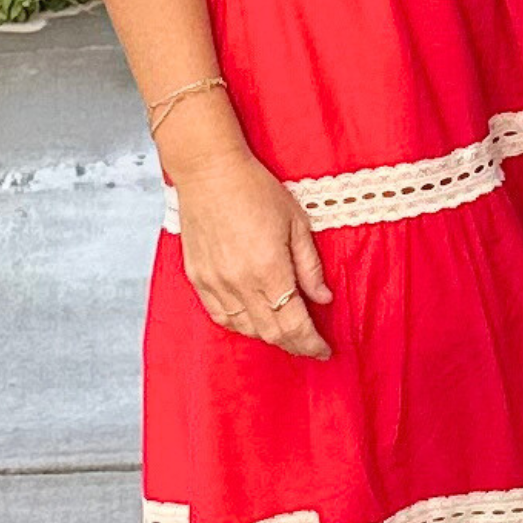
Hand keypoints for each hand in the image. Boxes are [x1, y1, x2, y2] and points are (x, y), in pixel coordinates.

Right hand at [168, 139, 333, 359]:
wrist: (209, 171)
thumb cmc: (255, 189)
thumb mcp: (296, 222)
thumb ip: (310, 266)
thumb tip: (323, 298)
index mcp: (269, 268)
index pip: (293, 324)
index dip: (311, 343)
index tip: (324, 350)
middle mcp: (239, 282)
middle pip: (271, 333)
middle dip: (295, 345)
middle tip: (310, 346)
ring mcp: (215, 282)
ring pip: (245, 329)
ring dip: (269, 337)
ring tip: (286, 333)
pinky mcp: (198, 277)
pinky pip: (220, 316)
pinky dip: (241, 326)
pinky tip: (254, 322)